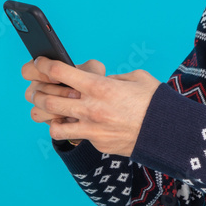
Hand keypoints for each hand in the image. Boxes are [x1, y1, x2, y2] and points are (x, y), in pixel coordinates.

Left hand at [29, 55, 160, 156]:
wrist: (167, 131)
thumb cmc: (154, 101)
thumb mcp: (135, 78)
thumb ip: (112, 78)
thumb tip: (98, 81)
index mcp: (101, 87)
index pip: (61, 72)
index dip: (45, 65)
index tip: (41, 63)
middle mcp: (92, 108)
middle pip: (47, 100)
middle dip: (38, 92)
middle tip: (39, 88)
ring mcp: (92, 129)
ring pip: (53, 124)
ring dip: (47, 115)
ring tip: (51, 109)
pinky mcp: (96, 142)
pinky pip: (74, 136)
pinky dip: (69, 129)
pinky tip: (73, 123)